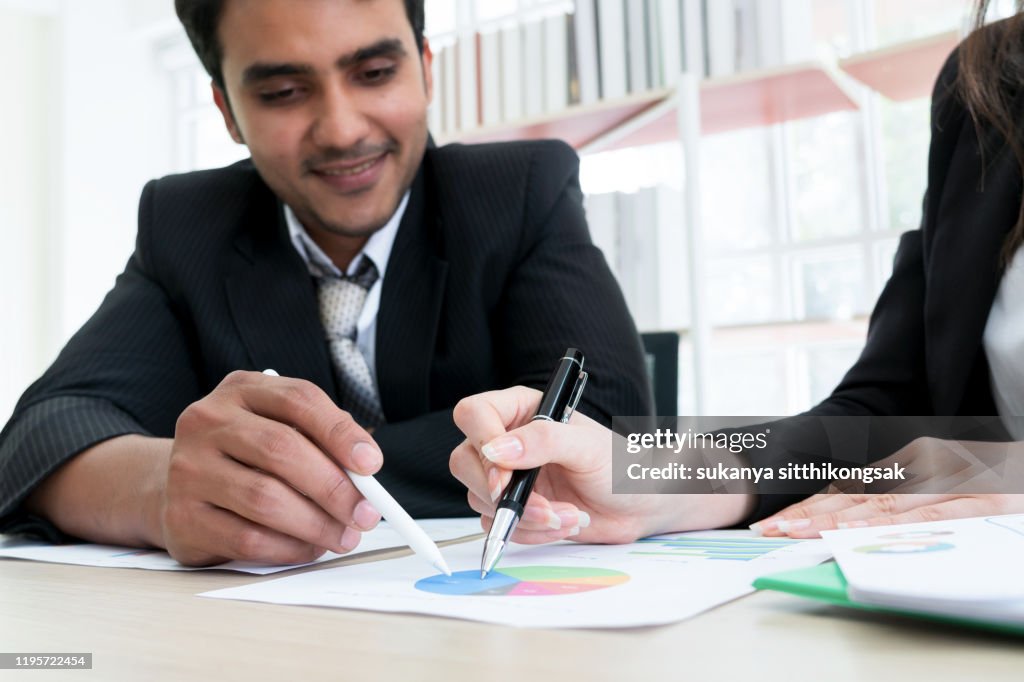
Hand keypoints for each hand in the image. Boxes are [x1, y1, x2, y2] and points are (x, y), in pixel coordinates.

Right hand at [160, 371, 383, 564]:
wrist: (170, 485)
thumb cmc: (244, 456)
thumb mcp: (277, 427)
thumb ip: (319, 440)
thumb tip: (364, 472)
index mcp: (241, 390)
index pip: (298, 400)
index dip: (340, 432)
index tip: (371, 463)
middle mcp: (207, 422)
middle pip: (281, 450)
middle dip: (334, 487)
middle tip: (366, 513)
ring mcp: (188, 469)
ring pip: (265, 499)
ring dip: (316, 524)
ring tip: (343, 536)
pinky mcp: (182, 517)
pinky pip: (247, 538)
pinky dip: (289, 548)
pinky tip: (308, 548)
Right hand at [450, 387, 751, 544]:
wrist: (640, 506)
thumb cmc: (620, 465)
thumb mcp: (586, 446)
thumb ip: (542, 441)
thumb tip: (498, 449)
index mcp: (521, 410)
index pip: (475, 414)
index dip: (482, 440)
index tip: (504, 470)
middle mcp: (508, 442)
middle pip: (465, 461)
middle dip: (503, 491)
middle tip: (539, 504)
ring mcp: (509, 477)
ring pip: (482, 500)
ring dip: (525, 516)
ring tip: (568, 514)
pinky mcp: (515, 509)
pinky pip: (499, 526)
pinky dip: (531, 532)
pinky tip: (566, 522)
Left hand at [754, 436, 1023, 537]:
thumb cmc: (991, 480)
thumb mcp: (938, 483)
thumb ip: (899, 497)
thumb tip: (854, 516)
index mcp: (907, 464)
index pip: (848, 489)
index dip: (809, 505)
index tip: (776, 519)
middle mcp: (918, 469)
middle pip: (852, 497)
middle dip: (807, 515)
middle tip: (769, 528)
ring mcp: (944, 484)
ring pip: (878, 507)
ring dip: (834, 522)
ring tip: (795, 533)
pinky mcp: (973, 501)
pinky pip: (923, 515)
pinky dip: (889, 524)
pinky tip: (858, 531)